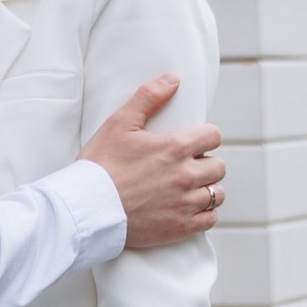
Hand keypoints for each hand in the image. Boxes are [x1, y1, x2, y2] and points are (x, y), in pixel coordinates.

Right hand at [81, 81, 224, 249]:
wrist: (88, 208)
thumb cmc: (100, 165)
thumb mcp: (119, 123)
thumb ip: (148, 97)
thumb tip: (173, 79)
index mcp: (176, 147)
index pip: (214, 136)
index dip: (204, 137)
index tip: (193, 143)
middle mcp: (187, 175)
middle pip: (219, 166)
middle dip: (206, 163)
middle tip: (186, 166)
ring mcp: (186, 203)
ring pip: (217, 193)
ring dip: (207, 188)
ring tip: (189, 188)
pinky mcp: (181, 227)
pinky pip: (210, 218)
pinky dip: (204, 213)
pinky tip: (188, 208)